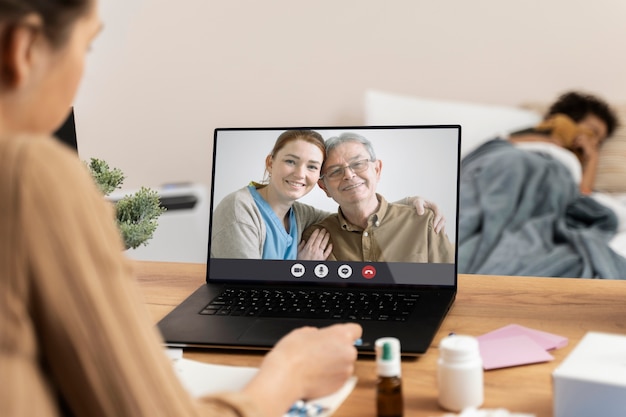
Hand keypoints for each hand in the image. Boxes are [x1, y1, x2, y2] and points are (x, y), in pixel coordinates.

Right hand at [243, 323, 361, 415]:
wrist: (285, 377)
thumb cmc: (292, 353)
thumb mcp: (303, 332)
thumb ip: (318, 333)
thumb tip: (318, 337)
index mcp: (341, 335)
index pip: (356, 330)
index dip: (346, 333)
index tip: (337, 337)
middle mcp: (348, 352)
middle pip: (348, 349)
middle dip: (337, 350)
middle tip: (320, 352)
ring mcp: (346, 371)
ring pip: (344, 364)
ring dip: (334, 364)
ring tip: (315, 365)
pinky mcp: (340, 386)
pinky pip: (339, 378)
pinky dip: (330, 377)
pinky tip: (315, 375)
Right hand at [297, 228, 332, 259]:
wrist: (304, 269)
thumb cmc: (300, 261)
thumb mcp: (297, 253)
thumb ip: (300, 246)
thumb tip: (303, 241)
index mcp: (308, 247)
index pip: (313, 237)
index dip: (316, 232)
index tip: (318, 229)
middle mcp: (314, 249)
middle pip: (319, 239)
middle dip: (322, 233)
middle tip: (324, 229)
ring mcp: (319, 254)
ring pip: (324, 244)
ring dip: (326, 238)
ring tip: (328, 234)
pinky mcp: (323, 258)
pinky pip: (327, 252)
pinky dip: (330, 248)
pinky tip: (331, 244)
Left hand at [411, 196, 445, 233]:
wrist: (418, 203)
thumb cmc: (418, 202)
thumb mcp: (417, 202)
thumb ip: (419, 206)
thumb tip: (421, 213)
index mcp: (435, 206)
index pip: (438, 213)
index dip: (437, 220)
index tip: (433, 225)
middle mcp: (438, 211)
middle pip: (443, 218)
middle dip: (440, 225)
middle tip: (436, 231)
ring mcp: (438, 215)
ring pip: (443, 222)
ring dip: (441, 228)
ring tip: (436, 234)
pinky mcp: (437, 219)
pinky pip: (441, 224)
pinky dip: (441, 229)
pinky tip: (439, 234)